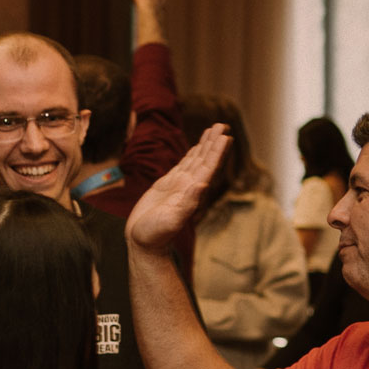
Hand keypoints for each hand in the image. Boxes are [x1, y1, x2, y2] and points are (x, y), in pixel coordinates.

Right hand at [125, 124, 226, 251]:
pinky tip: (198, 146)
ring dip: (206, 145)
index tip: (226, 137)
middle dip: (214, 143)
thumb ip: (187, 204)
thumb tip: (202, 185)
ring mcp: (180, 185)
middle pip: (206, 160)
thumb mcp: (170, 221)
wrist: (143, 243)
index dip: (217, 153)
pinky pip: (184, 165)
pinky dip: (192, 154)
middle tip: (222, 125)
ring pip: (196, 160)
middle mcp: (190, 187)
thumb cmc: (155, 235)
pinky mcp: (168, 185)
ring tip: (215, 129)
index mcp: (192, 193)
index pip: (209, 169)